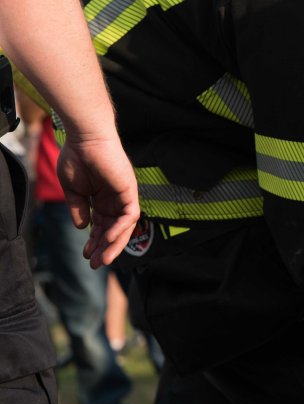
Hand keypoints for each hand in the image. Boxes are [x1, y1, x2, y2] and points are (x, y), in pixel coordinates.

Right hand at [57, 135, 139, 268]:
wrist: (84, 139)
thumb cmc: (77, 158)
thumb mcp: (73, 190)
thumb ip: (78, 209)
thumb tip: (83, 228)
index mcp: (101, 198)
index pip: (101, 225)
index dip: (94, 241)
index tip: (85, 254)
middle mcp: (115, 198)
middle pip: (113, 229)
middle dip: (104, 248)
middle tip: (94, 264)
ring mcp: (124, 195)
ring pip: (124, 227)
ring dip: (113, 244)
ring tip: (101, 259)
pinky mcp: (130, 190)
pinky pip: (130, 215)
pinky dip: (120, 229)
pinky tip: (107, 239)